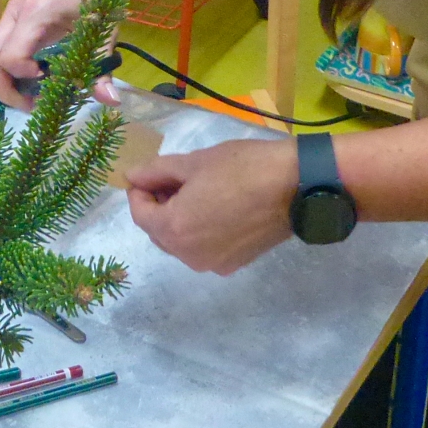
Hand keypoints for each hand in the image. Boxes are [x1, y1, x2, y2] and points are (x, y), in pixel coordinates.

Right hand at [0, 0, 115, 107]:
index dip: (24, 79)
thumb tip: (110, 101)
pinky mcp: (15, 18)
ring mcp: (11, 14)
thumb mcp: (105, 30)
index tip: (48, 84)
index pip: (10, 57)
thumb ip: (101, 66)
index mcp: (35, 14)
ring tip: (31, 96)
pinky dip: (8, 69)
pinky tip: (33, 78)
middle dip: (5, 90)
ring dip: (4, 81)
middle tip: (31, 106)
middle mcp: (15, 13)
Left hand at [125, 138, 299, 274]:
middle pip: (159, 232)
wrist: (296, 186)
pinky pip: (204, 248)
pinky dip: (200, 231)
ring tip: (196, 192)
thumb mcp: (193, 162)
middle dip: (159, 207)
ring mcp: (212, 264)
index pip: (140, 215)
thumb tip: (132, 177)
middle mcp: (188, 255)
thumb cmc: (242, 167)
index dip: (139, 193)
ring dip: (179, 220)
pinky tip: (217, 208)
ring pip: (181, 242)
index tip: (147, 175)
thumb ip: (156, 172)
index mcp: (174, 229)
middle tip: (173, 180)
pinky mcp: (234, 265)